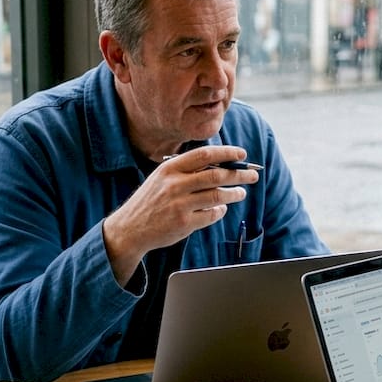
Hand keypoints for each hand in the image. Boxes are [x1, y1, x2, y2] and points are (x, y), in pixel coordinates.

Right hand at [102, 145, 257, 284]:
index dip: (226, 153)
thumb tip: (220, 165)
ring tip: (241, 192)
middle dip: (239, 173)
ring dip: (234, 193)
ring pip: (217, 195)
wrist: (129, 229)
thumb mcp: (161, 178)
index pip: (204, 154)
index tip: (241, 154)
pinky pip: (211, 215)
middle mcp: (174, 184)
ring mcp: (179, 204)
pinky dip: (220, 211)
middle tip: (253, 174)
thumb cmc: (151, 201)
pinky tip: (221, 208)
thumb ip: (186, 171)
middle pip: (216, 175)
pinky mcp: (183, 223)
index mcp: (169, 168)